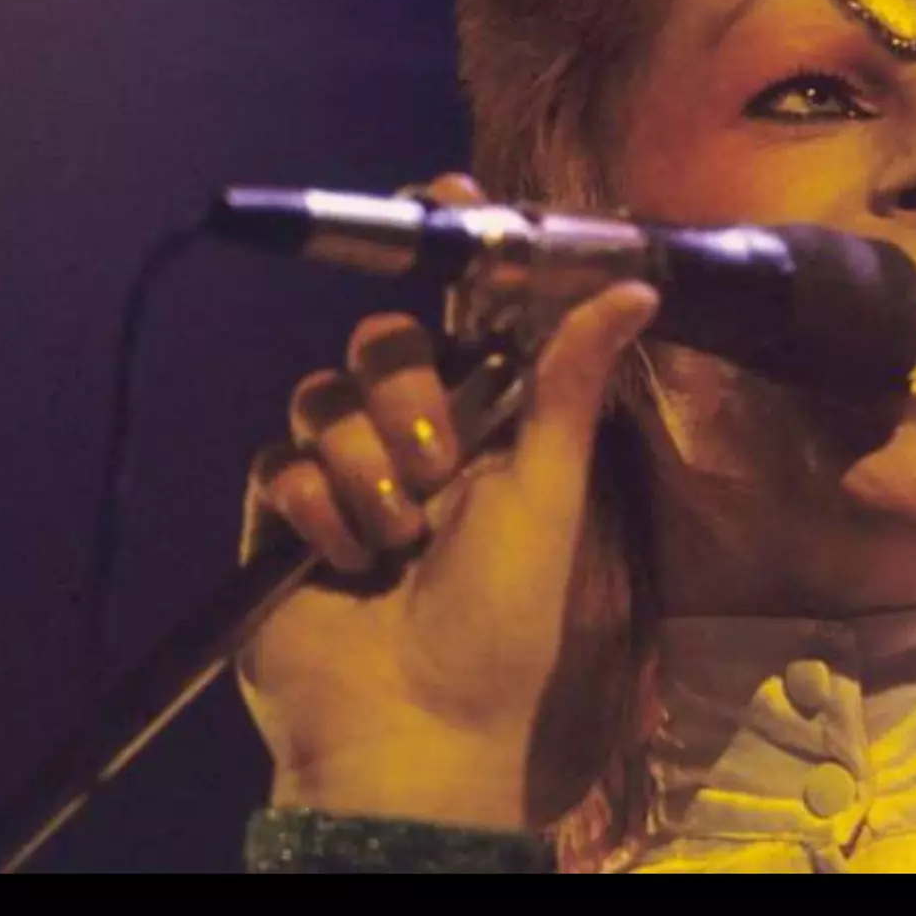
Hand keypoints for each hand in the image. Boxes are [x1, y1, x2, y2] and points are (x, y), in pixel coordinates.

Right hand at [236, 173, 657, 830]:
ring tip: (402, 539)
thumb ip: (570, 382)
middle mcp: (416, 431)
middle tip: (438, 464)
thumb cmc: (506, 619)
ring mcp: (347, 468)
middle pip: (383, 342)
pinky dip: (319, 511)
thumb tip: (635, 284)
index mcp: (489, 419)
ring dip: (368, 468)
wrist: (420, 725)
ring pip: (325, 396)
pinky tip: (350, 561)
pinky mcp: (285, 512)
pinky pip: (281, 461)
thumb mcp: (549, 491)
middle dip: (406, 395)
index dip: (452, 248)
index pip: (464, 311)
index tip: (448, 190)